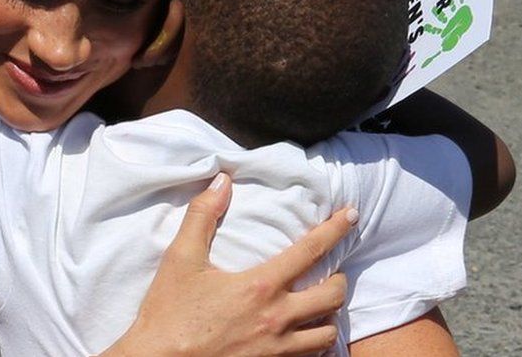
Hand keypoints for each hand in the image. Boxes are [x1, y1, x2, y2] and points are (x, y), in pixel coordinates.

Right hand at [104, 174, 357, 356]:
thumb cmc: (169, 313)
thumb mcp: (181, 259)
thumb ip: (202, 216)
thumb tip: (222, 181)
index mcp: (260, 286)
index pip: (311, 250)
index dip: (335, 229)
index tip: (351, 215)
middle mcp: (277, 318)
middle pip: (333, 295)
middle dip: (338, 278)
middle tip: (329, 270)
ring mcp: (278, 349)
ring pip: (328, 332)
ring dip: (328, 315)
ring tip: (318, 305)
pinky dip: (315, 344)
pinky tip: (304, 335)